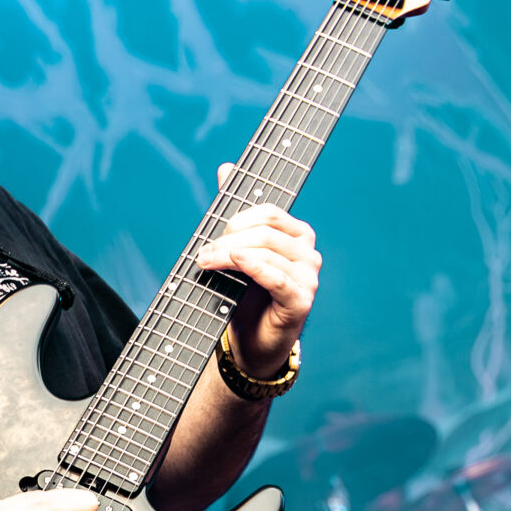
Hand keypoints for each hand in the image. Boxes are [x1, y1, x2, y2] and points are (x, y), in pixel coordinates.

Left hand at [198, 173, 321, 379]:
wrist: (252, 342)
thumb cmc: (247, 296)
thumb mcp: (237, 251)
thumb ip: (234, 211)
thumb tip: (226, 168)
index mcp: (297, 236)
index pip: (270, 212)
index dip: (239, 217)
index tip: (213, 230)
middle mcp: (308, 253)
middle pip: (266, 232)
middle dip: (228, 239)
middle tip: (202, 253)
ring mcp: (308, 277)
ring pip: (266, 252)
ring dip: (228, 255)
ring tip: (205, 263)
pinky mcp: (301, 300)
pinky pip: (275, 276)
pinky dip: (252, 266)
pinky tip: (233, 260)